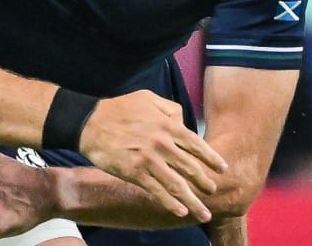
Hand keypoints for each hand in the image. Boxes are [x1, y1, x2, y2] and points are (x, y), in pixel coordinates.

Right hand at [80, 90, 226, 222]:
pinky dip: (170, 203)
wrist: (89, 122)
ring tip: (204, 213)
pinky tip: (180, 212)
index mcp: (167, 125)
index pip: (197, 145)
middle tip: (213, 192)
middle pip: (191, 168)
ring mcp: (149, 160)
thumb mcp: (147, 98)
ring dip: (193, 201)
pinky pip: (157, 191)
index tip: (222, 169)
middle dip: (205, 183)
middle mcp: (162, 144)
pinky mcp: (135, 173)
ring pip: (177, 185)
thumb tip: (182, 121)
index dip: (212, 159)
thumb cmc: (118, 109)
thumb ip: (170, 109)